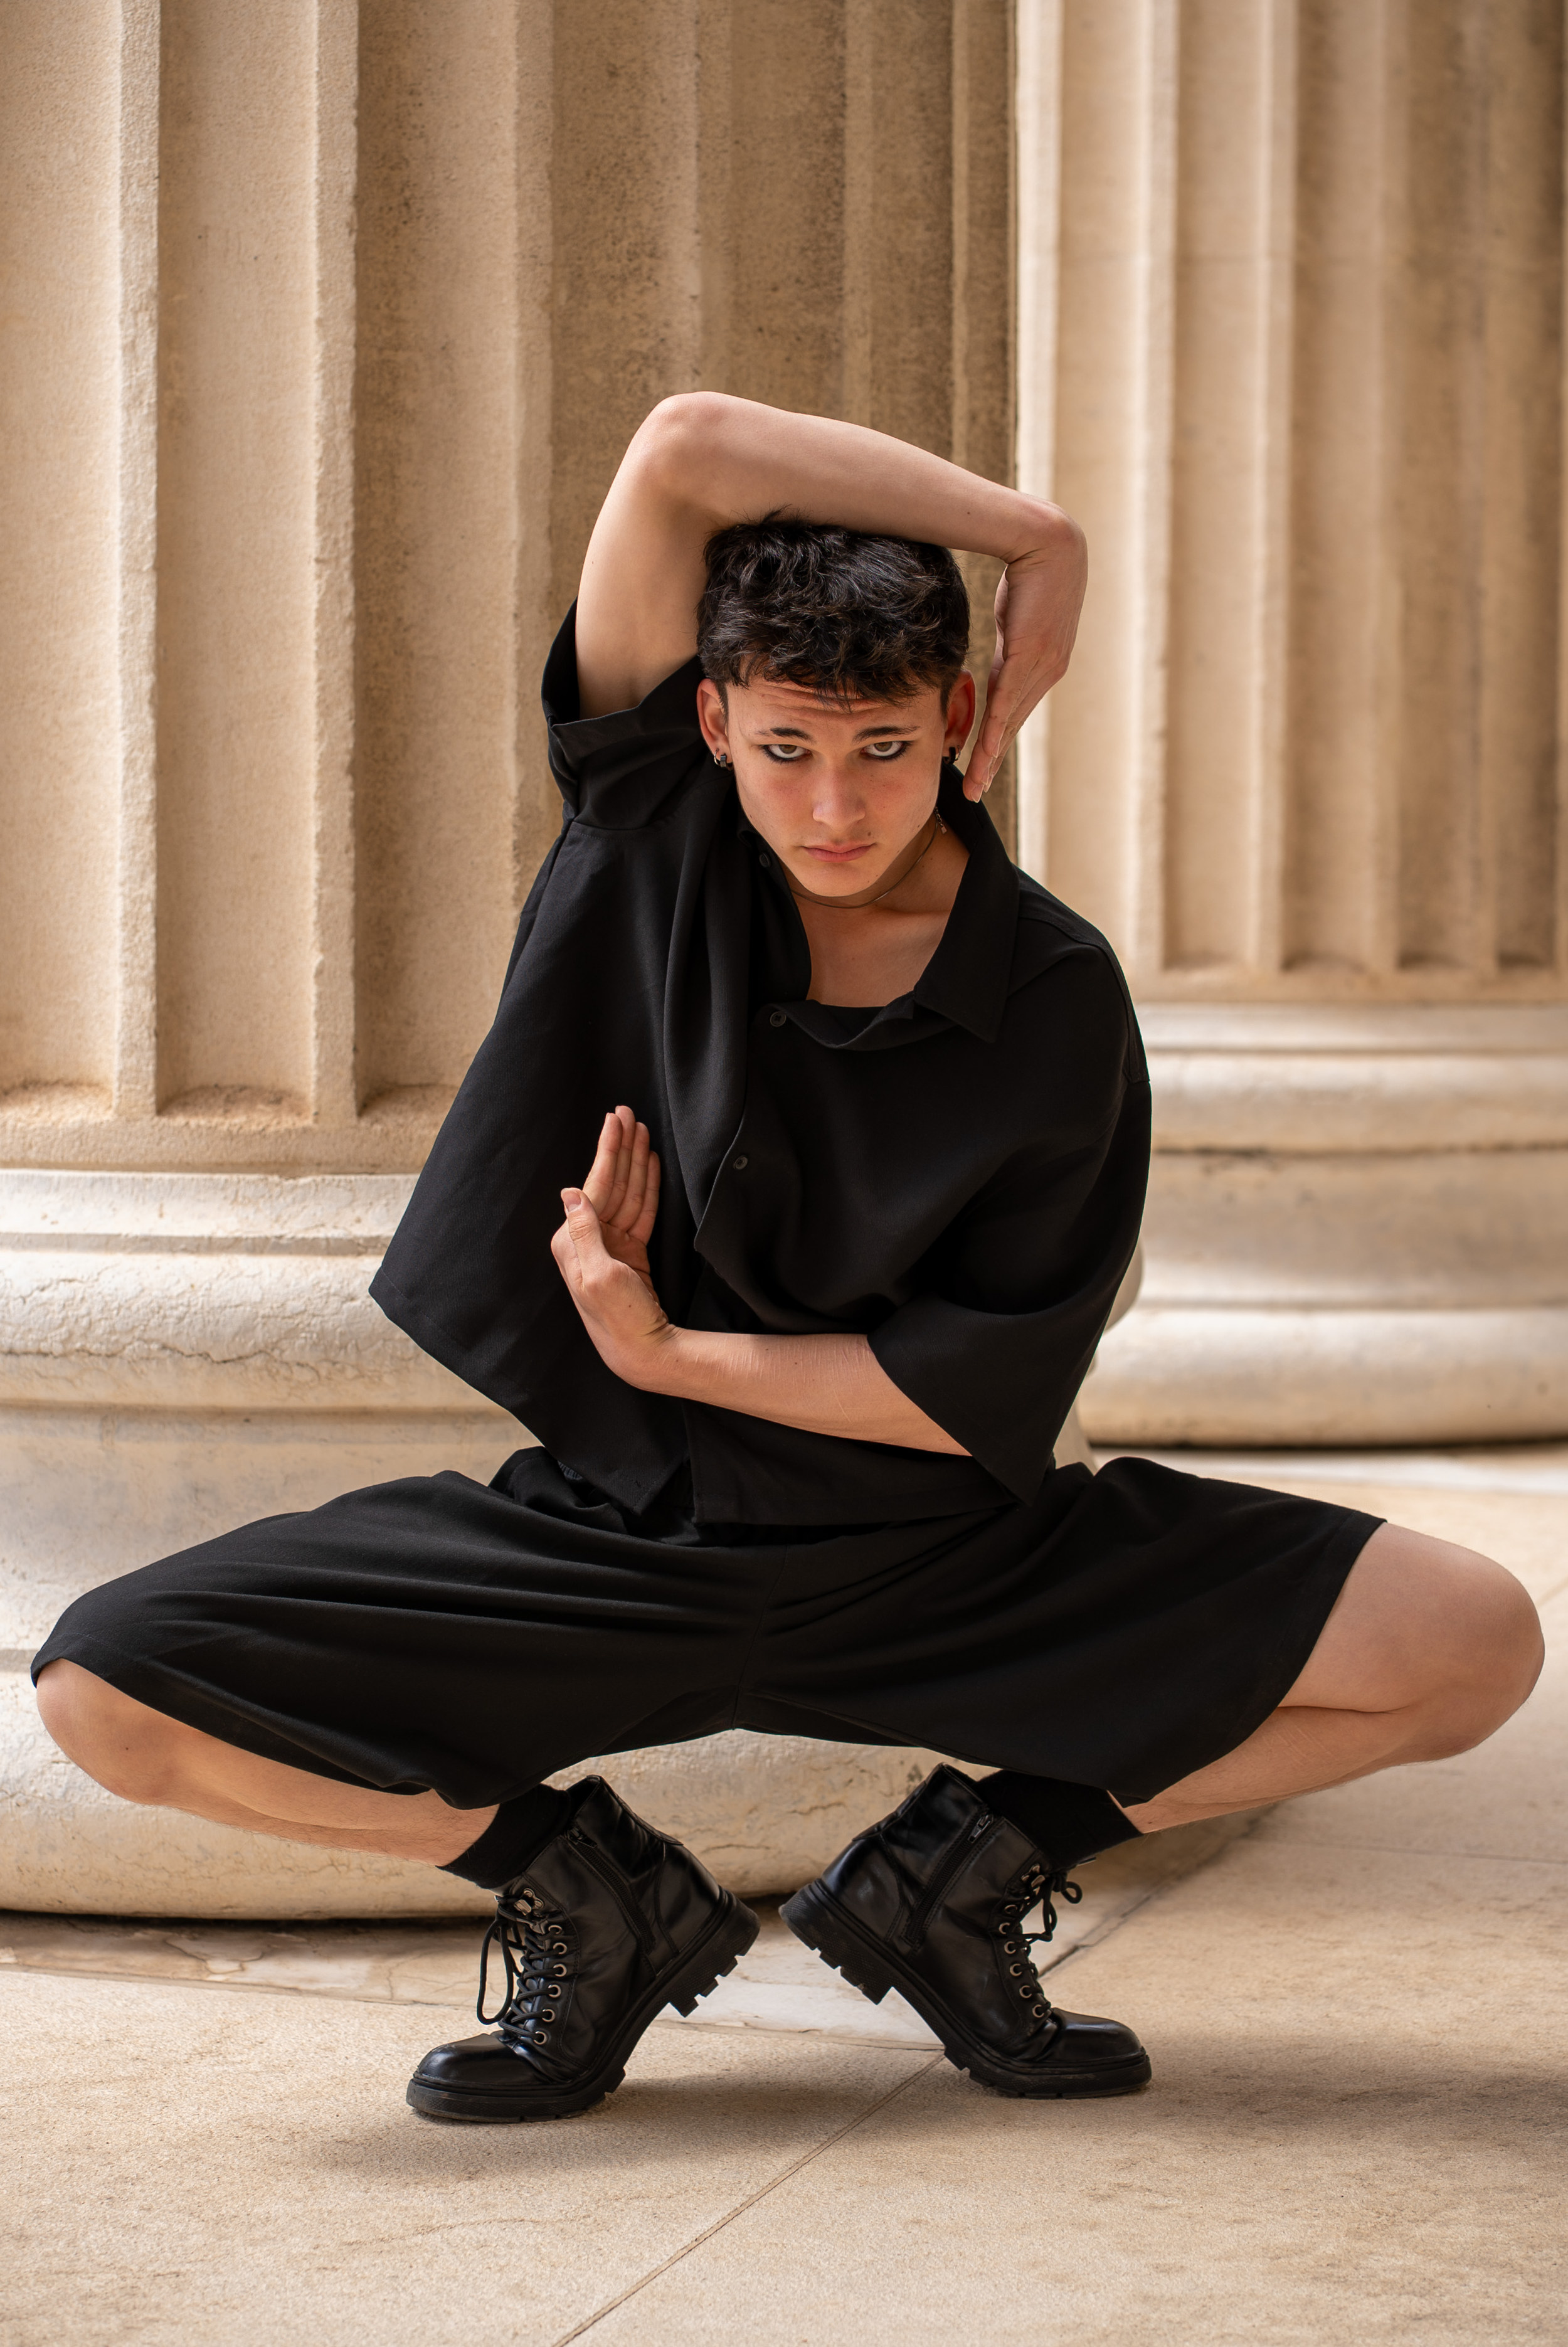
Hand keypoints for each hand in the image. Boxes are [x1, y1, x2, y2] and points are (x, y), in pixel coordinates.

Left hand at [550, 1106, 672, 1385]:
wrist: (643, 1351)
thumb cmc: (618, 1319)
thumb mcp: (598, 1277)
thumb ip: (584, 1232)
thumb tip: (569, 1191)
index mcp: (572, 1241)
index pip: (593, 1185)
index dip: (607, 1151)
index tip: (615, 1120)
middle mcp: (586, 1239)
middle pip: (608, 1182)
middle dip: (619, 1147)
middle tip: (628, 1112)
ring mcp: (609, 1244)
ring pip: (625, 1192)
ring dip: (633, 1160)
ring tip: (640, 1129)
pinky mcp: (629, 1251)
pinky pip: (638, 1209)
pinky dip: (645, 1184)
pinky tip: (649, 1162)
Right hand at [965, 522, 1087, 798]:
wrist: (1048, 542)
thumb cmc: (1031, 569)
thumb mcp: (1015, 614)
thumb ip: (1008, 640)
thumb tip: (999, 647)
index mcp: (1041, 665)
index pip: (1014, 712)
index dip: (998, 742)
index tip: (984, 767)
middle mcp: (1046, 672)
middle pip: (1013, 727)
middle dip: (992, 761)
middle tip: (975, 790)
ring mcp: (1042, 666)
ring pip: (1010, 722)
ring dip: (990, 756)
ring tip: (975, 784)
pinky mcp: (1031, 655)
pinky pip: (1008, 700)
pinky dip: (997, 730)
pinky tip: (986, 753)